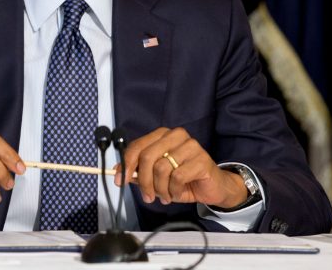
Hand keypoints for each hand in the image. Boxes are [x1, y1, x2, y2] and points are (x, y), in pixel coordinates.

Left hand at [115, 127, 248, 208]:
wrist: (212, 187)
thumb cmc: (183, 179)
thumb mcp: (156, 177)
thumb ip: (138, 172)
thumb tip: (118, 173)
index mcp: (163, 135)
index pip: (137, 145)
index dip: (126, 164)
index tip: (120, 180)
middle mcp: (176, 135)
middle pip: (147, 157)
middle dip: (143, 181)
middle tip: (147, 196)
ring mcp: (190, 146)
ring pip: (161, 168)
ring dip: (160, 188)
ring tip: (165, 196)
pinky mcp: (201, 160)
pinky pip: (177, 177)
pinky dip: (173, 190)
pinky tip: (176, 192)